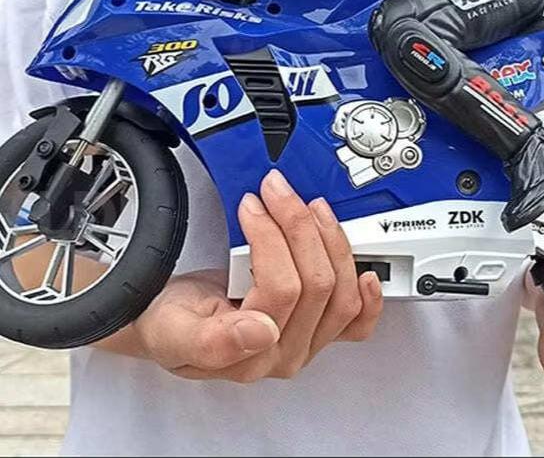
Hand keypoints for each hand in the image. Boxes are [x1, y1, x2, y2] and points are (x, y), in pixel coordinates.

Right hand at [135, 170, 382, 381]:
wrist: (174, 325)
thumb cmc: (173, 325)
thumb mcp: (171, 330)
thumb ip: (212, 341)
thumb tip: (262, 331)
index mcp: (252, 353)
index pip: (282, 287)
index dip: (269, 237)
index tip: (251, 205)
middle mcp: (286, 352)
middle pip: (317, 283)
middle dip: (297, 225)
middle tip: (276, 192)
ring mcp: (308, 341)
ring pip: (341, 291)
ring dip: (330, 240)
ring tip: (309, 207)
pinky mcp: (319, 329)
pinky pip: (357, 322)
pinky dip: (369, 298)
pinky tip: (367, 274)